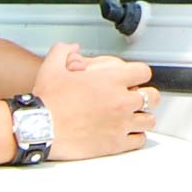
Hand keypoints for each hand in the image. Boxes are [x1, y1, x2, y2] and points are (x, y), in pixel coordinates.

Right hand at [32, 41, 154, 160]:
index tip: (133, 79)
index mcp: (111, 81)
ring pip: (149, 120)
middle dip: (147, 95)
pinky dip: (135, 137)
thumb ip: (63, 51)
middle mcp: (121, 101)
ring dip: (142, 117)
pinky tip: (127, 134)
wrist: (39, 129)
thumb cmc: (47, 101)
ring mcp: (120, 124)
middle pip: (152, 97)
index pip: (144, 72)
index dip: (139, 74)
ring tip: (133, 117)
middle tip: (137, 98)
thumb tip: (72, 47)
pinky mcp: (115, 144)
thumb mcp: (52, 67)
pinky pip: (139, 140)